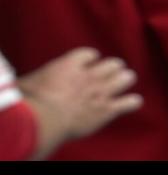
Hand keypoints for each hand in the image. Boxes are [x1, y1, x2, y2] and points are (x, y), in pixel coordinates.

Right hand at [18, 48, 141, 143]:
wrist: (43, 121)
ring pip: (126, 78)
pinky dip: (132, 102)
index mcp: (68, 66)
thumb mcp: (27, 84)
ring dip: (125, 80)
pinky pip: (130, 102)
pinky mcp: (107, 110)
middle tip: (111, 73)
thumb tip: (26, 82)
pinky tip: (132, 102)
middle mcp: (89, 76)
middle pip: (113, 64)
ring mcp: (101, 92)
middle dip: (114, 68)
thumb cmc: (29, 103)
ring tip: (123, 82)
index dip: (90, 58)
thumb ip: (35, 80)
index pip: (88, 53)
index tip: (89, 62)